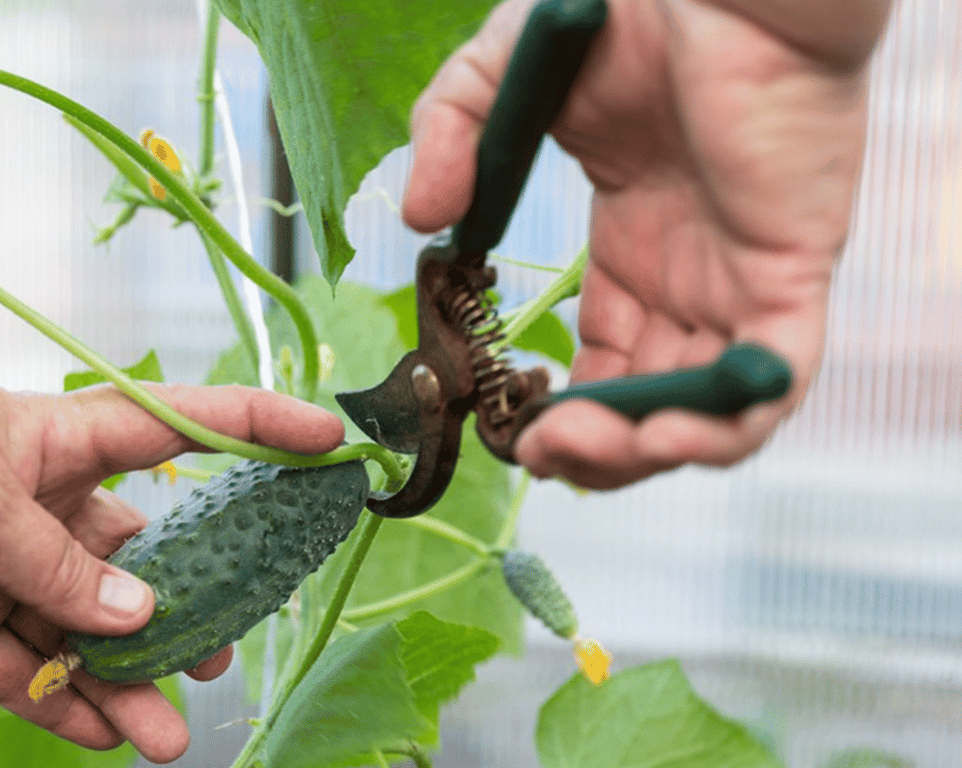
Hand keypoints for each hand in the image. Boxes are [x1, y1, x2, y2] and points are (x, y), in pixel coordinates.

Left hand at [0, 354, 343, 762]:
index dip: (260, 430)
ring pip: (92, 633)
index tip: (328, 446)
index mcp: (63, 445)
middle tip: (227, 649)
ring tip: (167, 733)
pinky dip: (68, 706)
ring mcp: (8, 570)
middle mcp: (47, 508)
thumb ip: (62, 568)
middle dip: (191, 605)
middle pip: (145, 559)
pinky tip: (106, 737)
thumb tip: (140, 619)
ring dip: (131, 680)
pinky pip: (33, 673)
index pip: (182, 427)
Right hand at [402, 0, 886, 488]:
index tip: (509, 428)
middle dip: (596, 449)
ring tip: (573, 449)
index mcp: (638, 244)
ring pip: (711, 410)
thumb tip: (416, 223)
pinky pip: (774, 376)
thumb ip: (448, 142)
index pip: (607, 359)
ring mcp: (743, 275)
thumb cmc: (625, 6)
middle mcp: (694, 274)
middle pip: (651, 401)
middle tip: (536, 453)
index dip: (560, 408)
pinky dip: (723, 424)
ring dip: (645, 453)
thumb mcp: (499, 80)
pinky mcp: (791, 266)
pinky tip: (658, 434)